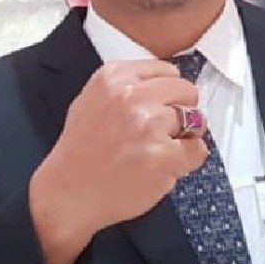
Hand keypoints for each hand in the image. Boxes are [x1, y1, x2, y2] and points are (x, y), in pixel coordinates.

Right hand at [29, 59, 207, 263]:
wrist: (67, 193)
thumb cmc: (80, 152)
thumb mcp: (92, 100)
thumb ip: (127, 88)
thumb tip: (168, 88)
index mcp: (114, 77)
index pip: (167, 70)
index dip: (170, 93)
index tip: (162, 107)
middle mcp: (131, 95)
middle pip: (186, 90)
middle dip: (183, 111)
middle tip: (166, 131)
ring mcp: (148, 125)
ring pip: (196, 120)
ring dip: (186, 137)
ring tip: (162, 150)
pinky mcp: (162, 155)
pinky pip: (197, 150)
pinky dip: (188, 161)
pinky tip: (165, 168)